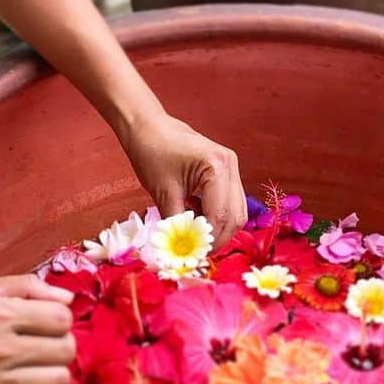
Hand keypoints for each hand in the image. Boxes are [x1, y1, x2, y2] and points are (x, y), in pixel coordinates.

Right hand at [0, 275, 74, 383]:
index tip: (46, 323)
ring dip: (52, 372)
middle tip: (42, 346)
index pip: (62, 318)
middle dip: (60, 345)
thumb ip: (24, 287)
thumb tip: (68, 297)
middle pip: (66, 350)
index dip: (59, 319)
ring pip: (58, 380)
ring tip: (34, 368)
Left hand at [119, 111, 247, 249]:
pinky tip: (196, 219)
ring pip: (236, 211)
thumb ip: (176, 223)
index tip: (193, 255)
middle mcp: (230, 165)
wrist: (147, 127)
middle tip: (196, 252)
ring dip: (219, 228)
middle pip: (235, 216)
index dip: (209, 240)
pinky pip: (229, 201)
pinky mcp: (226, 170)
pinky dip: (215, 216)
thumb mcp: (163, 193)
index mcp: (217, 167)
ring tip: (195, 238)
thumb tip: (182, 250)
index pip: (220, 215)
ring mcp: (231, 166)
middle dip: (218, 238)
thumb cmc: (151, 153)